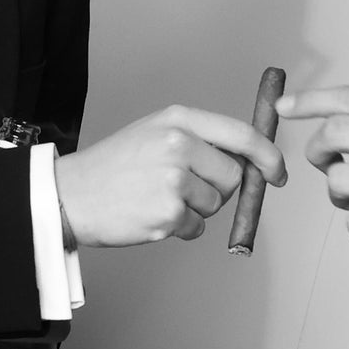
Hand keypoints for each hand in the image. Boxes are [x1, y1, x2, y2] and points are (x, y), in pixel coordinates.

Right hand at [56, 105, 285, 247]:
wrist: (70, 194)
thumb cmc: (115, 166)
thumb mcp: (155, 133)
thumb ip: (199, 140)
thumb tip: (249, 162)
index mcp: (179, 120)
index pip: (242, 135)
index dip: (268, 155)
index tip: (278, 172)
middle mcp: (179, 145)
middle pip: (233, 175)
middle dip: (218, 188)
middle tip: (181, 187)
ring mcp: (175, 180)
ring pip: (215, 204)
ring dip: (194, 209)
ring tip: (157, 197)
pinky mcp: (168, 214)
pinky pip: (196, 227)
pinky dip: (179, 228)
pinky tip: (150, 214)